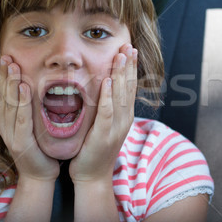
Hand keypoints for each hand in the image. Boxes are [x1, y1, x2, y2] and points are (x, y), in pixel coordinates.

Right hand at [0, 56, 59, 181]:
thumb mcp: (29, 124)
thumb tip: (28, 84)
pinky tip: (25, 88)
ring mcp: (11, 135)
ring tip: (13, 66)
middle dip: (3, 74)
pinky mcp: (21, 142)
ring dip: (11, 83)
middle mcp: (4, 126)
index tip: (3, 58)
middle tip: (6, 56)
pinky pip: (22, 119)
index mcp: (5, 121)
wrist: (40, 174)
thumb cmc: (38, 148)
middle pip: (1, 95)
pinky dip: (23, 102)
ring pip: (9, 104)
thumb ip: (26, 107)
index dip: (0, 75)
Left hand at [69, 44, 136, 182]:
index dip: (130, 68)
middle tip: (129, 45)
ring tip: (121, 56)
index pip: (129, 87)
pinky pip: (106, 112)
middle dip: (129, 65)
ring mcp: (116, 128)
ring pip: (120, 96)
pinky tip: (105, 81)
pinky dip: (107, 96)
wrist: (91, 175)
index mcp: (124, 116)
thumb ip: (106, 107)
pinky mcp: (103, 136)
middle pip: (128, 88)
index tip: (130, 49)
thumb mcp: (103, 124)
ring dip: (120, 75)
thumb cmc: (93, 149)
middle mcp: (124, 120)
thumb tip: (104, 86)